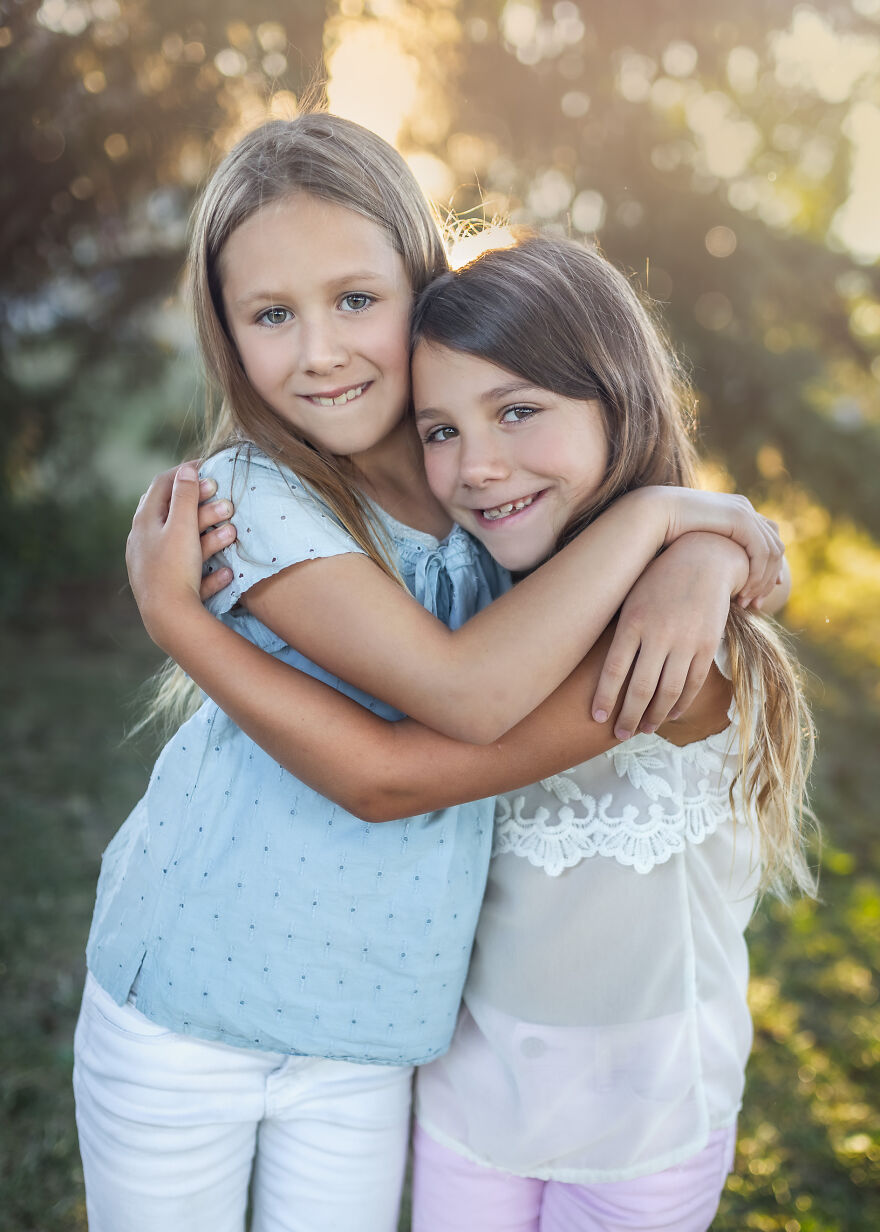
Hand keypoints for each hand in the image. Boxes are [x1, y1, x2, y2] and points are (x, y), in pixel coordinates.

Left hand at [127, 463, 230, 646]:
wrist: (168, 619)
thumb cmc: (174, 567)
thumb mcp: (182, 526)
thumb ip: (185, 496)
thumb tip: (186, 470)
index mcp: (144, 522)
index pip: (161, 485)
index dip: (184, 472)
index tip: (208, 467)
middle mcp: (144, 542)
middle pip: (174, 515)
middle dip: (203, 507)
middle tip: (226, 501)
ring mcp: (153, 567)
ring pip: (185, 545)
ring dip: (210, 537)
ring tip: (233, 534)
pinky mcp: (165, 589)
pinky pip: (189, 575)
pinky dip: (207, 570)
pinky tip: (225, 573)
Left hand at [591, 533, 744, 738]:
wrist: (705, 557)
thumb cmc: (659, 577)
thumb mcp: (631, 596)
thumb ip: (620, 629)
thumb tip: (602, 665)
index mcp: (633, 621)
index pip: (613, 671)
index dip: (604, 698)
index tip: (597, 718)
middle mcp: (659, 634)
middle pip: (639, 689)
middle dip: (628, 717)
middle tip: (619, 734)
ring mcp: (686, 641)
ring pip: (668, 692)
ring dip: (654, 716)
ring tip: (643, 729)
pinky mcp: (707, 645)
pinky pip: (693, 683)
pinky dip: (680, 703)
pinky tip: (669, 714)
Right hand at [658, 487, 783, 607]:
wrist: (652, 516)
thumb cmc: (664, 535)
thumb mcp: (696, 546)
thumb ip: (712, 554)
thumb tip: (714, 574)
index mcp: (736, 510)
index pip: (768, 539)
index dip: (770, 568)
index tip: (759, 594)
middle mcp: (745, 508)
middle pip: (775, 547)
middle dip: (768, 580)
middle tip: (756, 605)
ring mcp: (745, 511)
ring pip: (772, 552)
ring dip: (762, 582)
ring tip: (747, 602)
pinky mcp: (740, 519)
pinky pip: (761, 552)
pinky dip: (756, 575)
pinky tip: (742, 592)